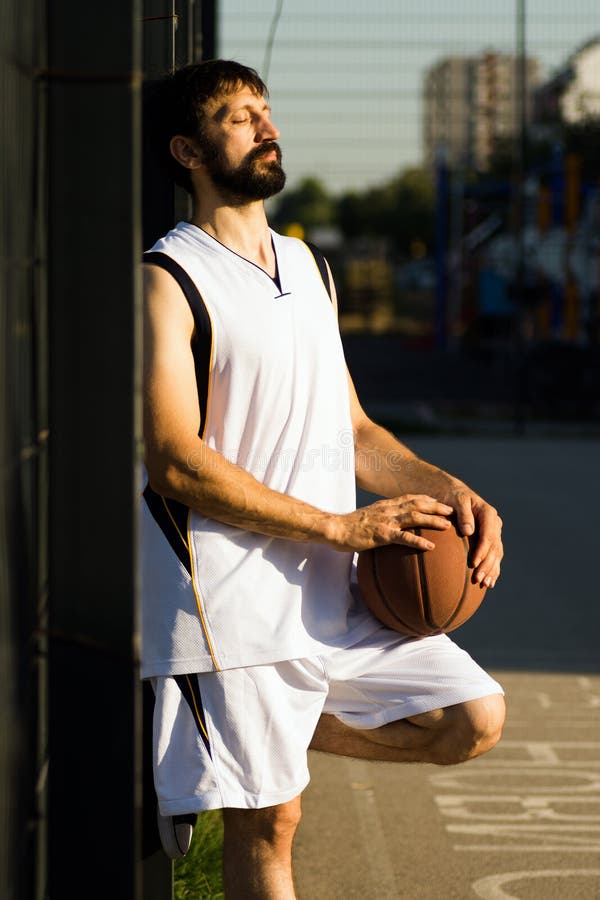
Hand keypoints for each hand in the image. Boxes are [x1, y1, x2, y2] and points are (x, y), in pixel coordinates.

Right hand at [330, 494, 453, 552]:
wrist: (334, 529)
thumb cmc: (348, 527)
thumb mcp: (366, 518)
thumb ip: (379, 519)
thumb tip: (387, 527)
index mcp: (385, 506)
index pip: (410, 498)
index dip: (426, 499)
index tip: (439, 501)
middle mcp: (388, 510)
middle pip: (417, 504)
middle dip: (436, 506)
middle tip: (452, 510)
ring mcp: (386, 521)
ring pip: (414, 517)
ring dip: (433, 520)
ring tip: (448, 525)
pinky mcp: (381, 535)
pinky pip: (403, 538)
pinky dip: (418, 541)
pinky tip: (430, 546)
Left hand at [442, 485, 502, 587]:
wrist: (455, 495)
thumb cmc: (453, 498)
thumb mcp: (457, 501)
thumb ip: (463, 514)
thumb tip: (468, 531)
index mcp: (488, 513)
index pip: (488, 535)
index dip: (482, 550)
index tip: (474, 563)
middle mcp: (494, 524)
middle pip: (494, 547)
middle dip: (487, 564)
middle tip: (477, 578)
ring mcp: (494, 533)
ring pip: (496, 554)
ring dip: (491, 570)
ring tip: (484, 584)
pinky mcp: (491, 540)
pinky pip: (495, 557)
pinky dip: (493, 570)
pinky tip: (489, 582)